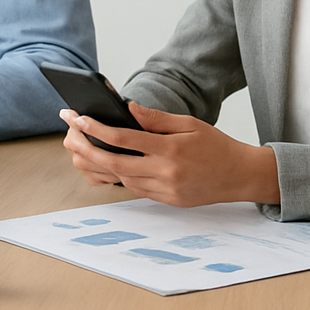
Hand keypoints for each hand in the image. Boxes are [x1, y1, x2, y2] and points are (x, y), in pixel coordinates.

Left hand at [60, 102, 279, 206]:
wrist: (241, 175)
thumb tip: (128, 108)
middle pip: (114, 162)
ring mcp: (166, 190)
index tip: (77, 117)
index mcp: (170, 149)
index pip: (124, 138)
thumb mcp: (189, 124)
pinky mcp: (167, 201)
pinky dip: (118, 176)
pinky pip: (135, 189)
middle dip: (86, 148)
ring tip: (79, 148)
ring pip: (121, 178)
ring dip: (97, 164)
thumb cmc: (215, 145)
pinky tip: (104, 164)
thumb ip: (156, 118)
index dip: (96, 128)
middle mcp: (166, 173)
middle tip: (68, 135)